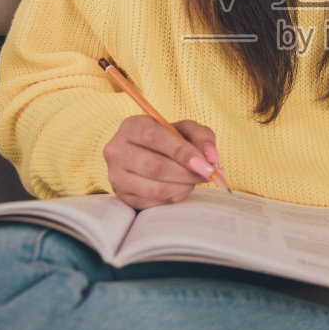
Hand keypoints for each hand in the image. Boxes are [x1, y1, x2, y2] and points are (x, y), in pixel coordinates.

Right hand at [103, 115, 220, 209]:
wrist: (144, 155)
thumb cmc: (167, 140)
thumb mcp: (185, 129)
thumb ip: (202, 137)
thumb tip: (211, 158)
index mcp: (131, 127)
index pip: (154, 138)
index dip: (182, 152)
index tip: (205, 163)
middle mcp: (117, 150)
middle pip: (155, 166)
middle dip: (187, 173)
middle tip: (208, 174)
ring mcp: (117, 176)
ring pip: (156, 188)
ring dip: (184, 187)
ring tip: (195, 180)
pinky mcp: (124, 196)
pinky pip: (155, 202)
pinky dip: (175, 197)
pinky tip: (183, 187)